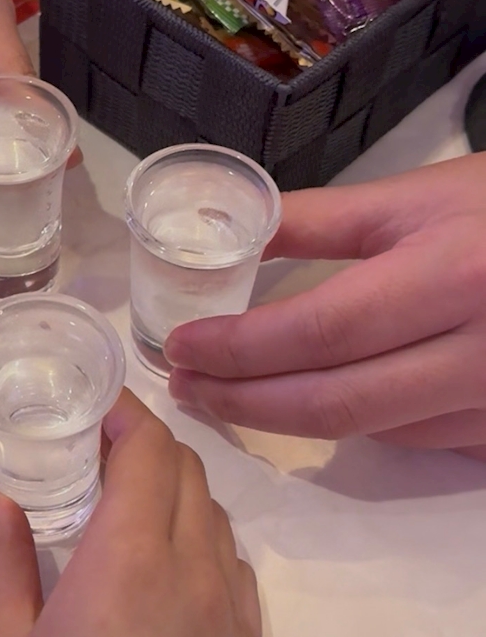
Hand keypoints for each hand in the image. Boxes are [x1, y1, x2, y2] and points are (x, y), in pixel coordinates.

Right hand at [0, 389, 260, 636]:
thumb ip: (3, 557)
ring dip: (179, 496)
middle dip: (148, 448)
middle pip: (190, 474)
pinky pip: (237, 573)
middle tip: (97, 457)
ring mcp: (233, 619)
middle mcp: (195, 573)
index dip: (126, 414)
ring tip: (128, 514)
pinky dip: (205, 546)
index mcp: (130, 559)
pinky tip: (168, 576)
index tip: (94, 406)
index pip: (150, 450)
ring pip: (218, 520)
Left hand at [166, 154, 485, 459]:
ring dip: (287, 420)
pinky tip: (314, 402)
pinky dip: (355, 425)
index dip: (242, 348)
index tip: (181, 347)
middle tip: (185, 387)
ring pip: (373, 432)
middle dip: (244, 401)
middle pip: (337, 402)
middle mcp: (477, 354)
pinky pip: (417, 440)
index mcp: (451, 277)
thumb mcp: (423, 196)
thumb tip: (238, 231)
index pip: (324, 330)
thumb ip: (326, 219)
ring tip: (228, 393)